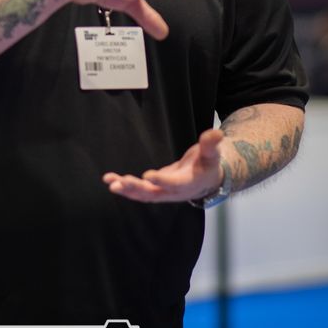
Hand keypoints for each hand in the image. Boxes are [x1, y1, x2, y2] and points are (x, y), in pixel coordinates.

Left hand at [103, 128, 223, 203]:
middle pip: (153, 193)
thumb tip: (216, 133)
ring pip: (143, 194)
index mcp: (187, 184)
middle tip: (121, 183)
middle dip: (136, 188)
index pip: (173, 183)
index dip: (162, 180)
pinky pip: (138, 190)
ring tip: (110, 183)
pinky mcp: (154, 188)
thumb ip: (210, 144)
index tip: (148, 175)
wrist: (206, 179)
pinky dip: (125, 186)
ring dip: (126, 189)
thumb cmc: (208, 164)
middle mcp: (173, 191)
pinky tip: (110, 180)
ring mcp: (162, 191)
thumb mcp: (211, 154)